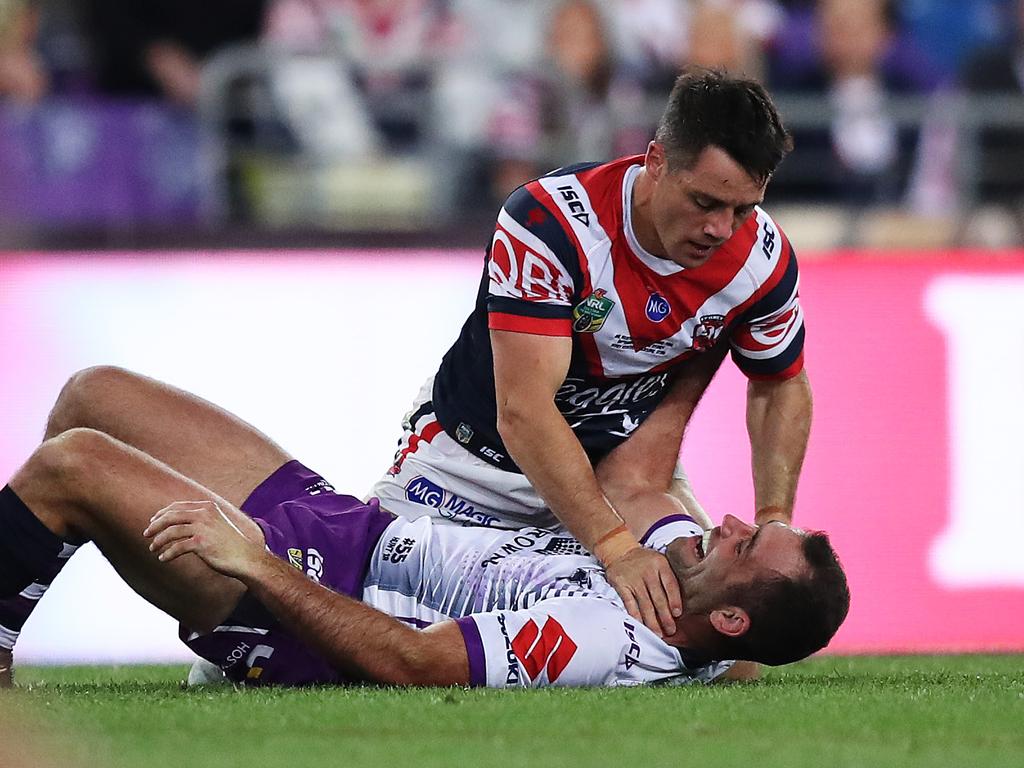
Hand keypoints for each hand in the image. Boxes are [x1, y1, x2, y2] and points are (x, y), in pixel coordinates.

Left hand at [143, 500, 260, 578]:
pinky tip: (163, 559)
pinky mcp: (201, 543)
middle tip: (145, 535)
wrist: (246, 557)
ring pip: (171, 531)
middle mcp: (204, 514)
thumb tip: (179, 522)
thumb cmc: (231, 544)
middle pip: (171, 516)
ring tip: (152, 548)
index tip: (152, 522)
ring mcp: (203, 527)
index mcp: (207, 507)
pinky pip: (177, 547)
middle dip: (155, 526)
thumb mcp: (217, 524)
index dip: (162, 514)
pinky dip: (167, 554)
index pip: (177, 506)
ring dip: (158, 541)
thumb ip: (201, 519)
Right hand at [604, 547, 681, 637]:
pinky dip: (636, 616)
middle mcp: (648, 571)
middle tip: (670, 631)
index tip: (677, 614)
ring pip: (645, 604)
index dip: (674, 600)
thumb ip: (670, 577)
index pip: (670, 585)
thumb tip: (680, 604)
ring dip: (652, 621)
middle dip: (665, 617)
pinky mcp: (622, 585)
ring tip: (658, 633)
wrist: (620, 551)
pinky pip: (630, 604)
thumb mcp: (660, 561)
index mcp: (661, 564)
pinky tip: (641, 625)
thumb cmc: (645, 561)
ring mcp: (634, 579)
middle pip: (658, 598)